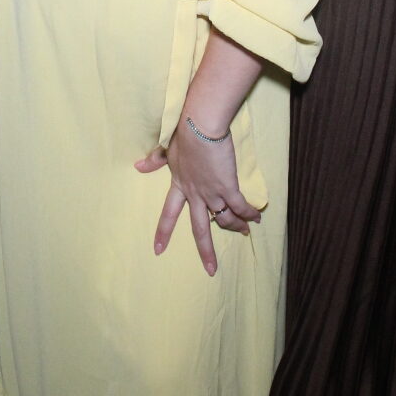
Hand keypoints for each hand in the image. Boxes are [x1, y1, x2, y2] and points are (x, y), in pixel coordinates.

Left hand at [136, 120, 261, 277]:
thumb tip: (138, 166)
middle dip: (206, 251)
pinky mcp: (227, 186)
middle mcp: (195, 194)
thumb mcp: (167, 150)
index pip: (169, 214)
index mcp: (179, 185)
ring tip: (244, 232)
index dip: (164, 232)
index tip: (158, 250)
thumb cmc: (184, 134)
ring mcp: (211, 191)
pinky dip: (249, 213)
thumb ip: (155, 161)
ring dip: (235, 226)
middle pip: (200, 229)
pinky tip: (256, 218)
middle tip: (211, 270)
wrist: (199, 126)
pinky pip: (240, 206)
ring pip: (224, 218)